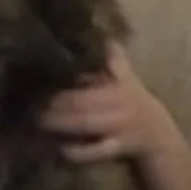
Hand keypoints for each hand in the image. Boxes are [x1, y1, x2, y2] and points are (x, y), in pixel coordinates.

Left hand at [39, 42, 175, 162]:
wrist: (158, 135)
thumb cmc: (135, 103)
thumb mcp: (128, 80)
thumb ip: (115, 61)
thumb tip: (105, 37)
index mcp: (120, 88)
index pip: (90, 81)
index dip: (66, 85)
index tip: (43, 83)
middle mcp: (119, 105)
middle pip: (84, 101)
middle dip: (57, 103)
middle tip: (32, 104)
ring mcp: (118, 128)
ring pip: (86, 124)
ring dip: (61, 123)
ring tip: (38, 121)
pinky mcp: (116, 149)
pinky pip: (96, 151)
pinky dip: (77, 151)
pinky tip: (59, 148)